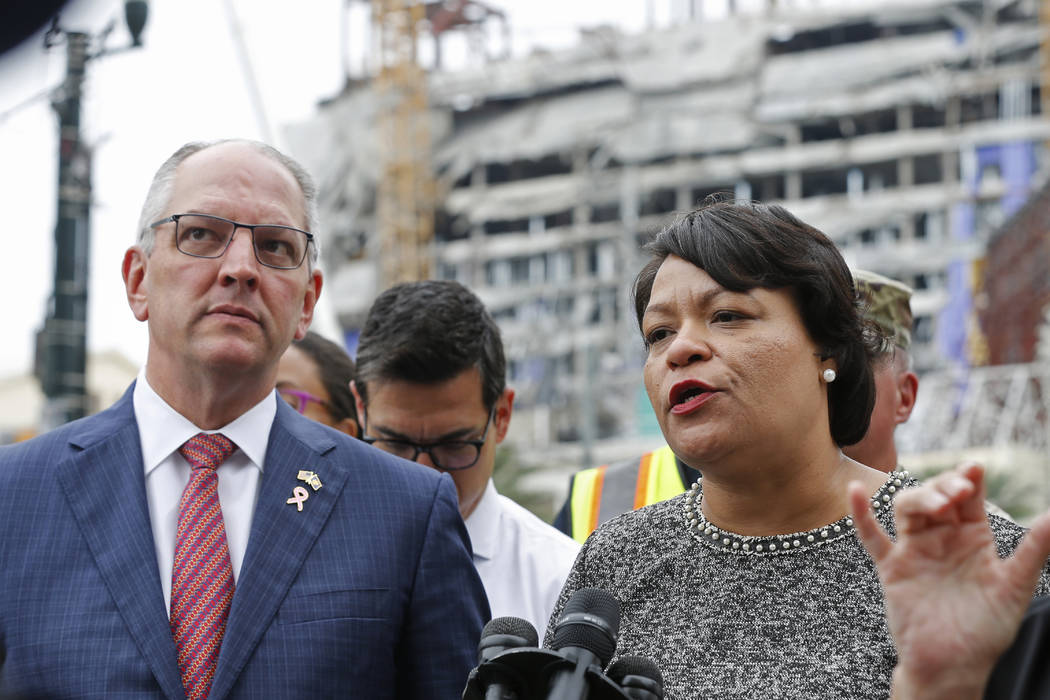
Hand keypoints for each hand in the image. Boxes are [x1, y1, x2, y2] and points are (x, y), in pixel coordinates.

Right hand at [849, 463, 1049, 699]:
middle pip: (936, 495)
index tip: (974, 468)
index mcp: (973, 538)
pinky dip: (861, 514)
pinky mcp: (892, 567)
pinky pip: (872, 537)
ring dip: (919, 498)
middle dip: (944, 486)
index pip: (970, 498)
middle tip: (959, 492)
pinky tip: (855, 491)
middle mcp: (942, 538)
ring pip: (908, 509)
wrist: (953, 666)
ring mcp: (914, 550)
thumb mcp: (1014, 588)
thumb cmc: (986, 631)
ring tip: (938, 503)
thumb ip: (1032, 552)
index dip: (969, 478)